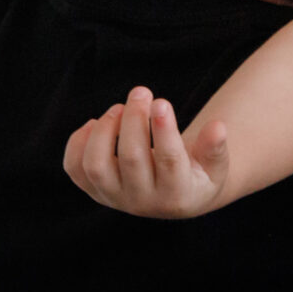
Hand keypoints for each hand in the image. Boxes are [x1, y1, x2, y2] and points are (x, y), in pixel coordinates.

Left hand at [62, 85, 231, 218]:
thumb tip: (218, 126)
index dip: (164, 130)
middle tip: (142, 91)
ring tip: (120, 107)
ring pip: (97, 165)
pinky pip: (74, 169)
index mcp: (176, 193)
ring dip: (105, 129)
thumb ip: (215, 147)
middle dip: (134, 119)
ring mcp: (114, 197)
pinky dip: (78, 142)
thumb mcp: (215, 164)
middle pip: (130, 158)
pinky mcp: (94, 190)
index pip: (168, 162)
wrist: (174, 197)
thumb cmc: (197, 172)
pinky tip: (97, 123)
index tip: (161, 101)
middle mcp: (141, 200)